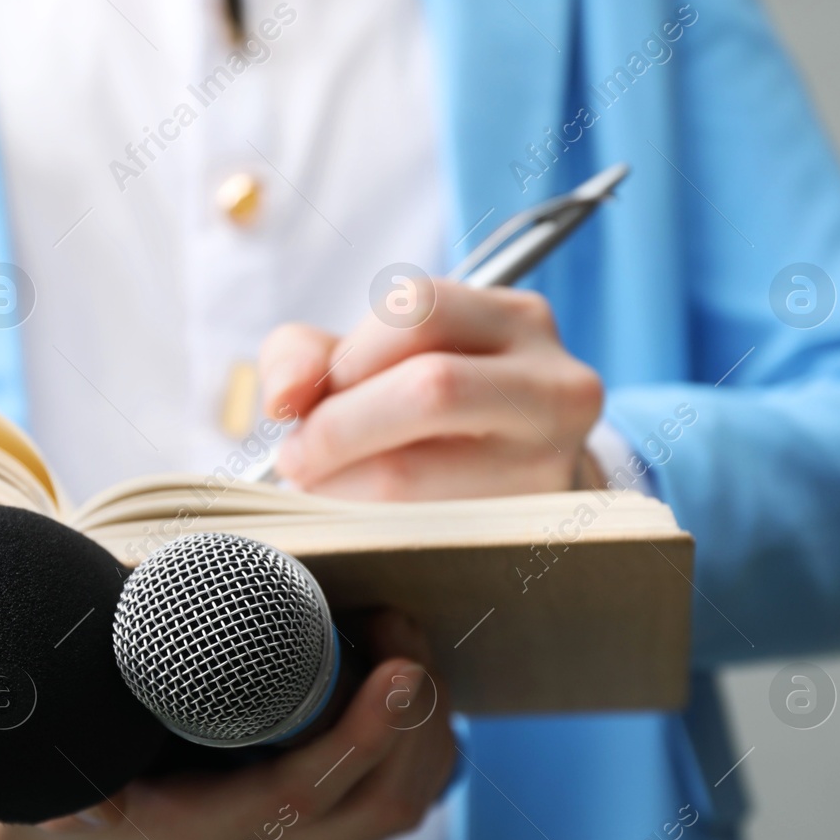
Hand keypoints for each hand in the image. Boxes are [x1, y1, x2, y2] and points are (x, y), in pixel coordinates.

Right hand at [0, 611, 454, 839]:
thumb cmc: (72, 783)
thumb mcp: (56, 768)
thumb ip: (66, 778)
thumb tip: (82, 806)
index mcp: (198, 836)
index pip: (303, 793)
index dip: (362, 733)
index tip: (400, 668)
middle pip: (382, 804)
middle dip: (415, 713)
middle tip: (401, 624)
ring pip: (403, 803)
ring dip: (424, 723)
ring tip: (401, 638)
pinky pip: (397, 799)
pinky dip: (418, 741)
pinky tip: (404, 681)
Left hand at [259, 282, 603, 499]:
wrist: (514, 485)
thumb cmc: (428, 413)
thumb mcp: (369, 359)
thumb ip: (306, 355)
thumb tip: (285, 397)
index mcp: (516, 320)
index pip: (416, 309)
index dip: (345, 356)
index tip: (307, 400)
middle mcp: (555, 384)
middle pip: (430, 387)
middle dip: (336, 426)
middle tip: (297, 456)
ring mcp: (549, 464)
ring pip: (411, 471)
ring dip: (337, 483)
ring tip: (322, 487)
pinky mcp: (522, 530)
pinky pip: (412, 531)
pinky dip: (360, 523)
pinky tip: (356, 516)